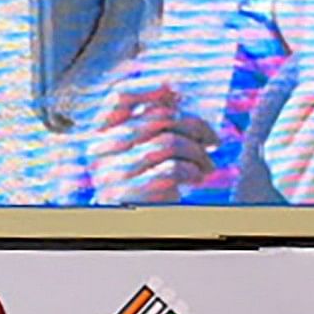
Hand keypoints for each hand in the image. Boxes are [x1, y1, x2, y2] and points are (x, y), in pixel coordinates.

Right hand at [92, 83, 214, 204]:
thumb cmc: (142, 183)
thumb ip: (149, 122)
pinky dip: (193, 171)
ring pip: (169, 143)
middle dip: (195, 126)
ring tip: (207, 165)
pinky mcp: (131, 194)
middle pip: (158, 118)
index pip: (120, 96)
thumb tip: (173, 92)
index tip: (178, 90)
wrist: (129, 226)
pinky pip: (172, 169)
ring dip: (198, 153)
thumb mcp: (138, 149)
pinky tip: (196, 178)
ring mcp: (113, 173)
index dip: (151, 87)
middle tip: (212, 140)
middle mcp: (101, 150)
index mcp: (100, 133)